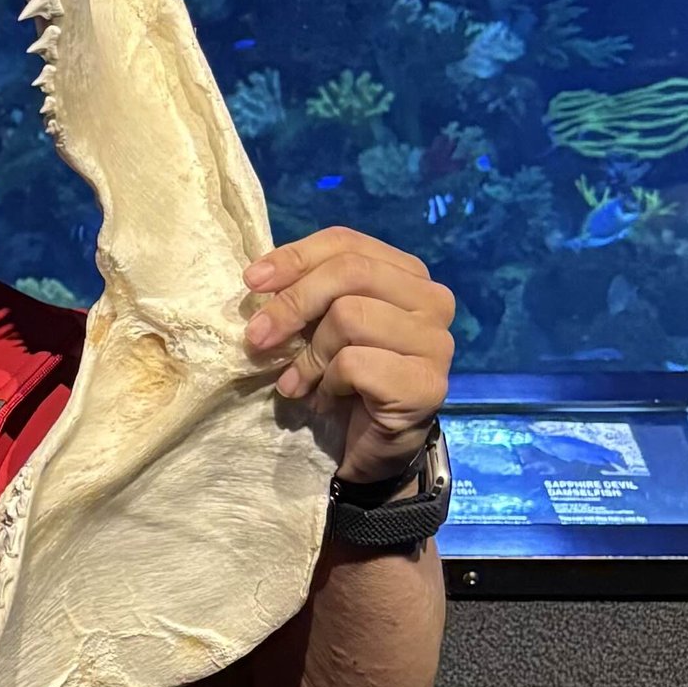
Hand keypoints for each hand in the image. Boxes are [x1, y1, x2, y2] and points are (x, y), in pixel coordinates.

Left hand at [242, 226, 453, 481]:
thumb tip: (258, 280)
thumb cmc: (344, 375)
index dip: (295, 256)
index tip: (251, 282)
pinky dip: (327, 383)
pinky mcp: (427, 384)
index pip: (347, 242)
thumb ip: (304, 292)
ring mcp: (436, 342)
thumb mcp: (318, 323)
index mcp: (407, 274)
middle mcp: (432, 300)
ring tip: (299, 381)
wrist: (369, 444)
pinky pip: (355, 364)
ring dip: (310, 355)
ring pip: (350, 316)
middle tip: (258, 338)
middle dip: (293, 303)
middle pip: (350, 272)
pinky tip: (326, 399)